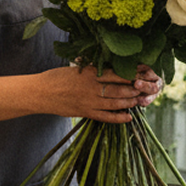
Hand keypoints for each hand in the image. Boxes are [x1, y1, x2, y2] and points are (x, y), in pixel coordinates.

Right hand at [40, 64, 163, 122]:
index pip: (116, 73)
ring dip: (129, 102)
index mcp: (90, 73)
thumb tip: (108, 68)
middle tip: (145, 87)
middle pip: (119, 89)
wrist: (40, 93)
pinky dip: (118, 118)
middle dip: (134, 89)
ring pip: (115, 103)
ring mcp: (89, 102)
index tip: (143, 71)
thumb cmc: (56, 77)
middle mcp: (92, 88)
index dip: (131, 73)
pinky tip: (128, 117)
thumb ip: (92, 69)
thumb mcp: (75, 68)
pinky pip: (105, 117)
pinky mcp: (85, 113)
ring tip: (139, 100)